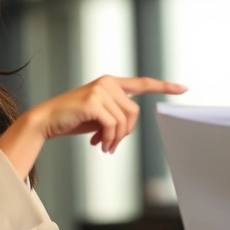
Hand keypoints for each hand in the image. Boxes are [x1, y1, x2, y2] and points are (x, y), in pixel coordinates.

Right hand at [28, 75, 186, 152]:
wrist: (47, 120)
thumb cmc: (73, 118)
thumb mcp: (99, 115)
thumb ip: (116, 114)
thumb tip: (127, 128)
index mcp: (111, 83)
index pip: (143, 83)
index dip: (164, 86)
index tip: (183, 88)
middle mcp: (107, 83)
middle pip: (134, 112)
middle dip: (125, 132)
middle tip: (111, 145)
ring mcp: (100, 90)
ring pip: (124, 120)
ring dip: (116, 139)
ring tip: (104, 146)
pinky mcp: (93, 101)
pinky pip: (112, 125)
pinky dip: (109, 139)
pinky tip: (99, 145)